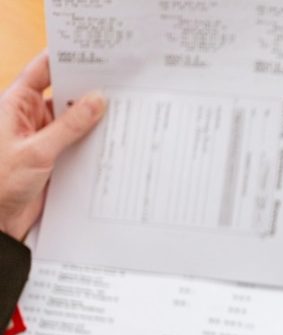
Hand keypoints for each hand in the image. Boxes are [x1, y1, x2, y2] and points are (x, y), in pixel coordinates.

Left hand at [0, 52, 105, 240]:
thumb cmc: (2, 183)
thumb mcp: (38, 151)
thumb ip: (69, 126)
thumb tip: (96, 100)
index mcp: (15, 105)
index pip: (42, 72)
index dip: (65, 60)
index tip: (91, 53)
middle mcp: (29, 117)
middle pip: (62, 94)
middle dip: (87, 89)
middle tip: (117, 82)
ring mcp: (43, 137)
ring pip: (73, 119)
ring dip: (93, 117)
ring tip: (122, 109)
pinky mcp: (54, 157)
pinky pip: (77, 142)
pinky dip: (93, 139)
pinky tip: (112, 137)